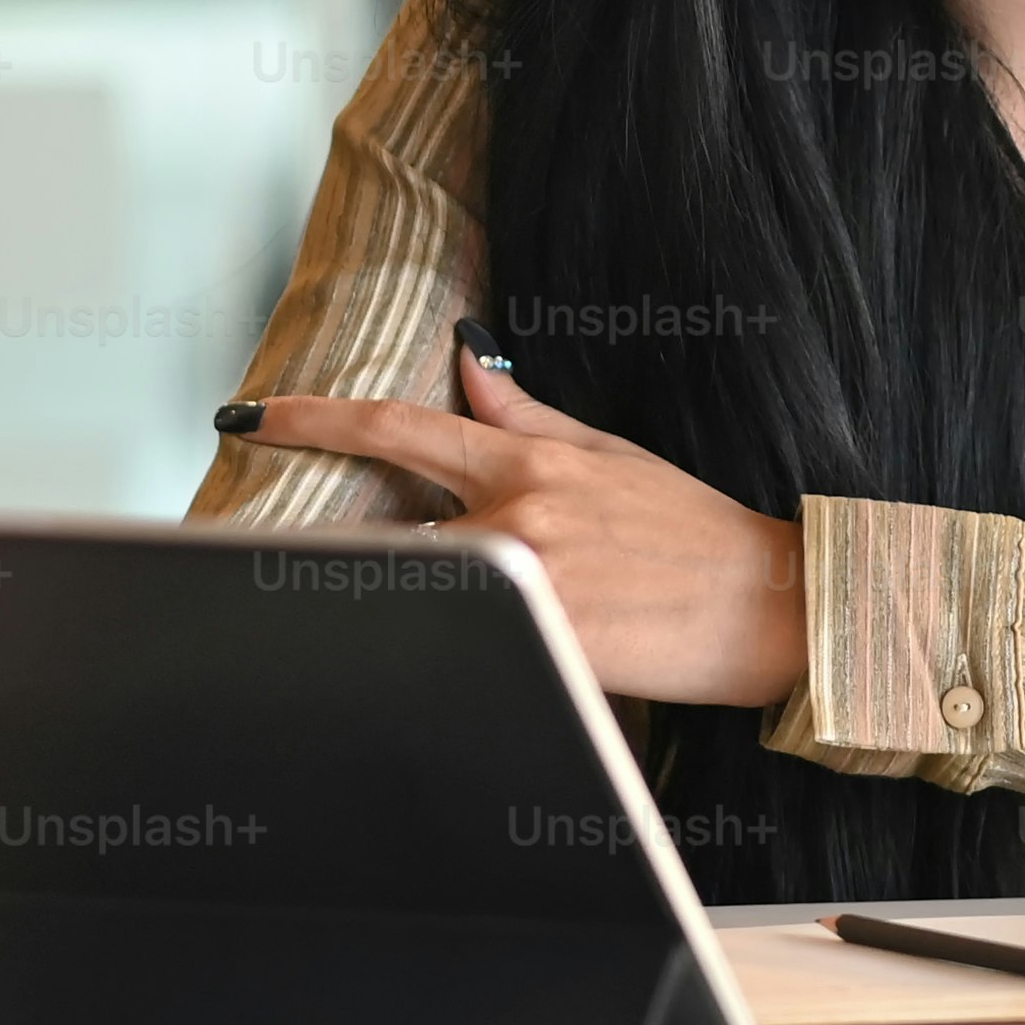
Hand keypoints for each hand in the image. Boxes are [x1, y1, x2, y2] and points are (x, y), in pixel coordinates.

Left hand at [229, 352, 808, 707]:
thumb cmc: (697, 533)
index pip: (399, 428)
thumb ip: (525, 415)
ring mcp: (534, 591)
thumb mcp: (611, 455)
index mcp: (529, 467)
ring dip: (413, 610)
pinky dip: (467, 653)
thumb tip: (467, 358)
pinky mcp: (554, 653)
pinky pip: (479, 652)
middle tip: (310, 574)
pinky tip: (482, 665)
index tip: (248, 417)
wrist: (776, 607)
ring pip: (425, 598)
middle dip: (351, 560)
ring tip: (417, 630)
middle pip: (387, 537)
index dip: (311, 420)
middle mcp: (520, 522)